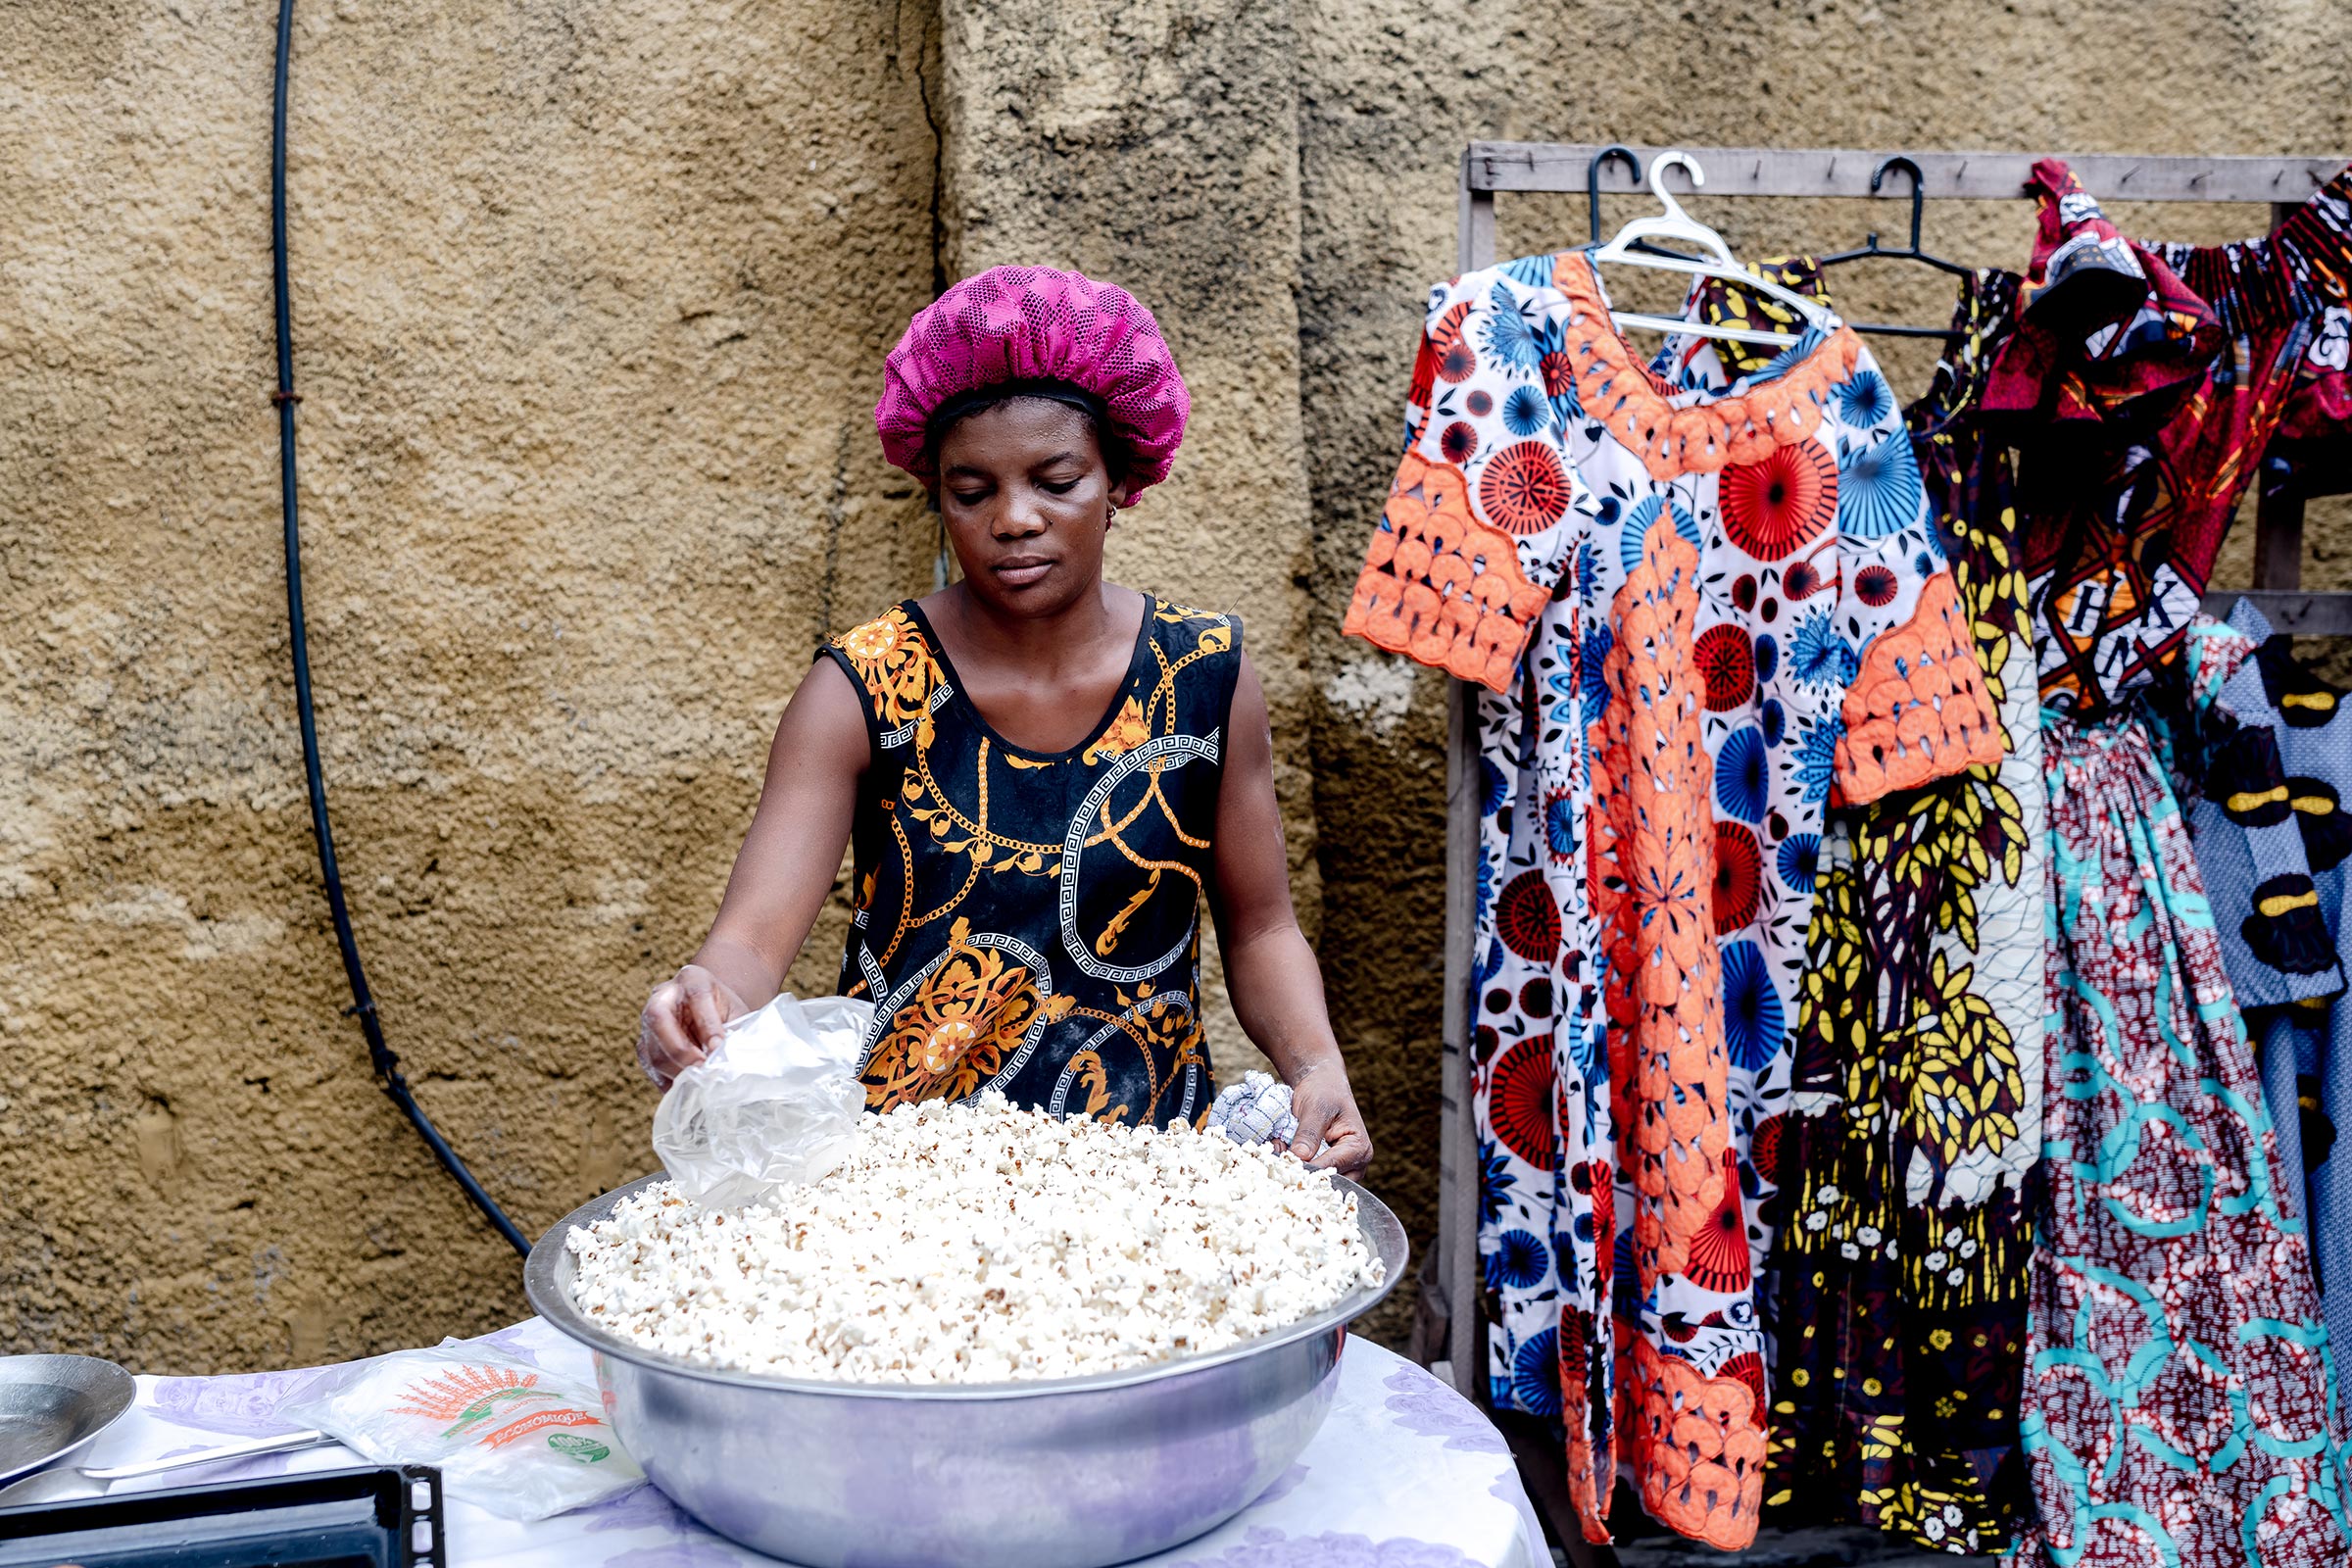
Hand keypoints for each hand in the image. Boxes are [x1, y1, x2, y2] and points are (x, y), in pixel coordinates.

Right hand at [637, 965, 747, 1088]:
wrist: (711, 1011)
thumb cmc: (727, 1013)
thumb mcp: (737, 1014)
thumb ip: (734, 1032)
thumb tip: (729, 1062)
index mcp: (693, 978)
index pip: (697, 996)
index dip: (707, 1025)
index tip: (718, 1049)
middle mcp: (665, 995)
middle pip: (659, 1019)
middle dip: (680, 1050)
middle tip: (701, 1069)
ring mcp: (649, 1018)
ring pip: (652, 1048)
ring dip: (675, 1070)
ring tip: (697, 1083)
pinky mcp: (644, 1042)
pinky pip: (648, 1064)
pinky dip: (666, 1080)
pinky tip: (684, 1089)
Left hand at [1281, 1059, 1372, 1179]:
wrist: (1321, 1085)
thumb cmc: (1324, 1092)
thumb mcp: (1316, 1108)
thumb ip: (1309, 1133)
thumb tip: (1299, 1156)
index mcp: (1359, 1147)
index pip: (1332, 1166)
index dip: (1308, 1167)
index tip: (1286, 1163)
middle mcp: (1355, 1163)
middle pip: (1328, 1180)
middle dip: (1302, 1171)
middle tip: (1279, 1158)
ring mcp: (1342, 1168)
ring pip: (1318, 1181)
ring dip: (1297, 1170)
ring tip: (1280, 1151)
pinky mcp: (1328, 1167)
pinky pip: (1312, 1175)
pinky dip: (1296, 1166)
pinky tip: (1282, 1152)